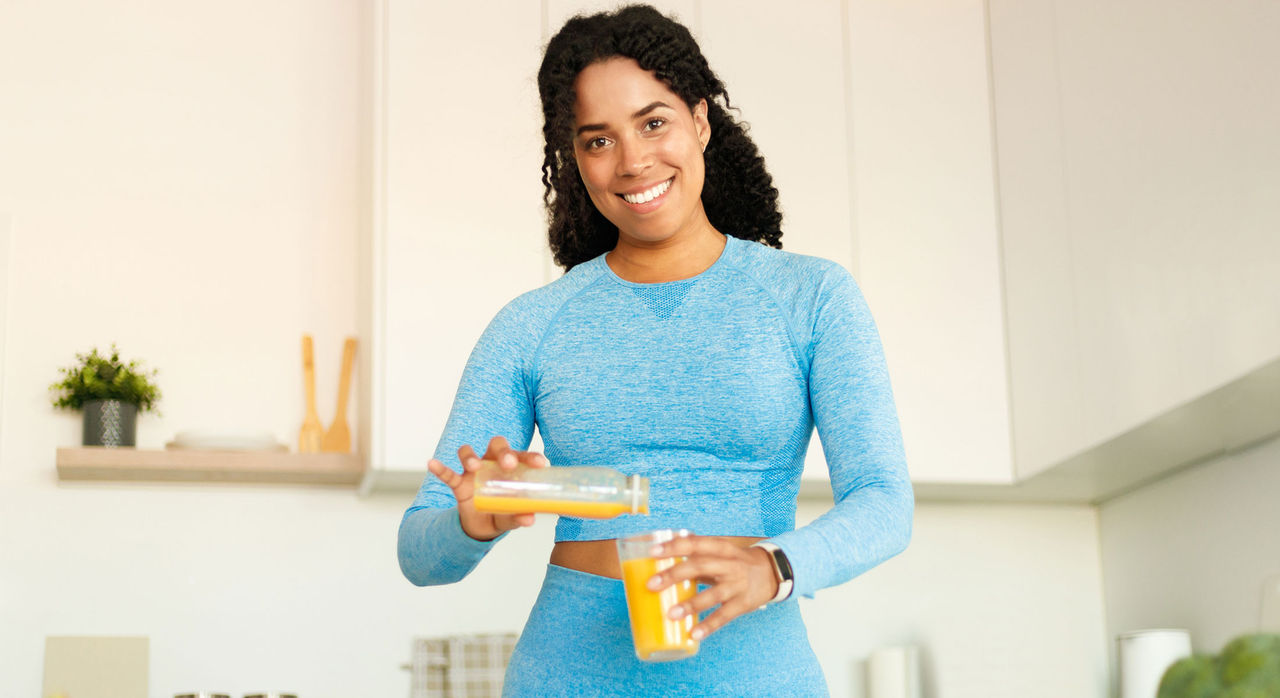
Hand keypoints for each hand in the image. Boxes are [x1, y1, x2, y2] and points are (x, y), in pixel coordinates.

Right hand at [426, 436, 548, 541]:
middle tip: (509, 464)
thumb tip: (529, 519)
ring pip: (469, 454)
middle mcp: (492, 464)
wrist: (480, 528)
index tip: (540, 464)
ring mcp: (473, 472)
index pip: (522, 456)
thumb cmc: (502, 513)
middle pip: (496, 446)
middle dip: (503, 452)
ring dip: (470, 457)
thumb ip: (518, 516)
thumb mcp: (511, 518)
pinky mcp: (458, 483)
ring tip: (473, 466)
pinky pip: (448, 474)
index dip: (531, 457)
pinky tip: (432, 463)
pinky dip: (440, 468)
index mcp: (511, 469)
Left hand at [646, 536, 780, 640]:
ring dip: (691, 604)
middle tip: (651, 584)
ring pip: (712, 594)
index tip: (653, 552)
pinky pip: (724, 616)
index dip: (674, 547)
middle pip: (700, 566)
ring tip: (671, 614)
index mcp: (721, 548)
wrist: (774, 571)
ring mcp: (737, 585)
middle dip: (674, 574)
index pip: (695, 543)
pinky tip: (694, 634)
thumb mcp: (722, 551)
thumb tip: (665, 554)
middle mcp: (729, 564)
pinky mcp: (743, 604)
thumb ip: (697, 553)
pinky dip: (709, 625)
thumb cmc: (738, 561)